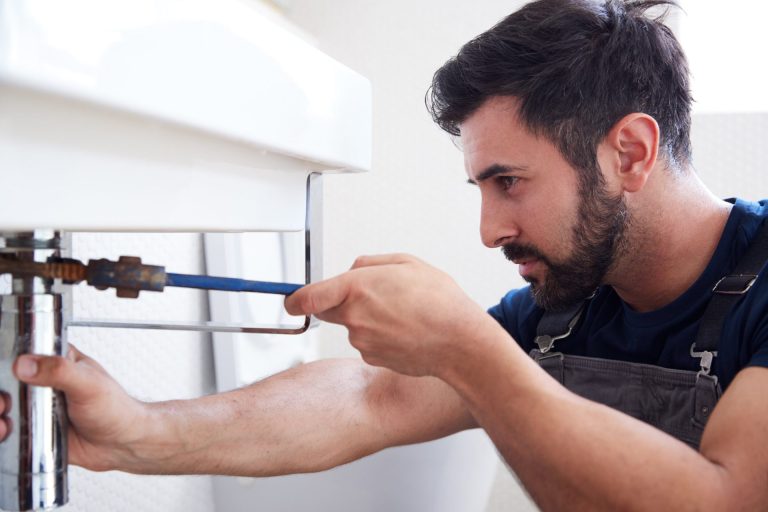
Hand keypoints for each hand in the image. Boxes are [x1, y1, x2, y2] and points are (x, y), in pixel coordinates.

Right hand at [1, 345, 150, 471]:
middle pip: (9, 381)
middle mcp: (45, 382)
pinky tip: (7, 432)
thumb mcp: (89, 384)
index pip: (25, 352)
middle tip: (4, 402)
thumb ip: (59, 371)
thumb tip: (27, 364)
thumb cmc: (116, 409)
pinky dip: (3, 432)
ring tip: (4, 419)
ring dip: (0, 412)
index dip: (10, 362)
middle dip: (1, 393)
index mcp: (59, 361)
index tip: (6, 373)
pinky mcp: (36, 430)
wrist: (121, 444)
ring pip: (7, 405)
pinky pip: (12, 429)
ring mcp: (39, 407)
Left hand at [285, 253, 498, 377]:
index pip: (308, 297)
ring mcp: (362, 341)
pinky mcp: (372, 359)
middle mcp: (353, 318)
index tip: (291, 300)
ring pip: (352, 327)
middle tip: (375, 297)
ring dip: (368, 319)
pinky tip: (405, 331)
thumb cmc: (439, 301)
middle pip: (329, 311)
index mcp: (356, 288)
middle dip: (342, 303)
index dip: (295, 299)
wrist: (460, 342)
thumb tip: (352, 271)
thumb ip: (370, 263)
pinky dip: (380, 337)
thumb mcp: (406, 263)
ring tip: (403, 314)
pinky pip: (367, 343)